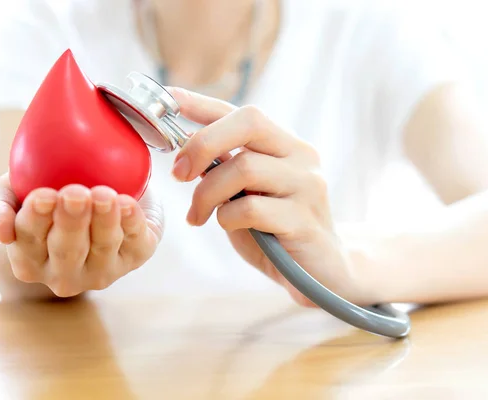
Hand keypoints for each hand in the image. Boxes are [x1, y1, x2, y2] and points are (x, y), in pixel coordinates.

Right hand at [0, 173, 162, 296]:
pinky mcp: (136, 257)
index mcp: (28, 261)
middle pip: (66, 250)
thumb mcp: (13, 191)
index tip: (44, 195)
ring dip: (104, 221)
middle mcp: (64, 275)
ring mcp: (102, 270)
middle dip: (71, 222)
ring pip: (102, 247)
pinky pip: (135, 242)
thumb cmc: (48, 188)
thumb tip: (1, 233)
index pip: (28, 241)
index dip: (36, 219)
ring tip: (104, 194)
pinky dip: (133, 223)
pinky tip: (128, 204)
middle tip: (75, 193)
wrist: (104, 182)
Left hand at [167, 88, 363, 306]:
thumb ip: (225, 169)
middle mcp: (301, 155)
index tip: (168, 99)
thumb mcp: (245, 194)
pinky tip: (226, 226)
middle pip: (250, 122)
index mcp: (285, 144)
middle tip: (178, 174)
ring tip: (197, 215)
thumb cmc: (274, 229)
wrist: (320, 269)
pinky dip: (226, 217)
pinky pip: (252, 208)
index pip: (242, 112)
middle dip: (203, 143)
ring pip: (245, 167)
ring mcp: (306, 185)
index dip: (203, 104)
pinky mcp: (304, 219)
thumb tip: (184, 152)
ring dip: (207, 193)